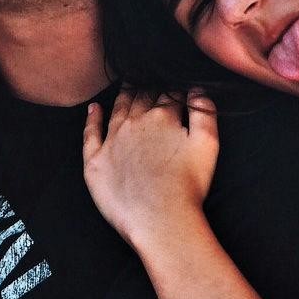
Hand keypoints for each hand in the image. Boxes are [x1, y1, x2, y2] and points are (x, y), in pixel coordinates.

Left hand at [82, 89, 218, 252]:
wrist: (160, 220)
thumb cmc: (189, 185)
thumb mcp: (208, 143)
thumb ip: (204, 111)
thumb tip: (196, 89)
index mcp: (162, 116)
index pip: (168, 94)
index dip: (174, 89)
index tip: (176, 86)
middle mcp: (134, 122)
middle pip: (141, 97)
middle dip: (148, 86)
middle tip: (150, 78)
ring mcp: (112, 140)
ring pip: (118, 109)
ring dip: (124, 95)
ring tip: (126, 85)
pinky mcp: (96, 161)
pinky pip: (90, 134)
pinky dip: (92, 118)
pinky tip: (93, 108)